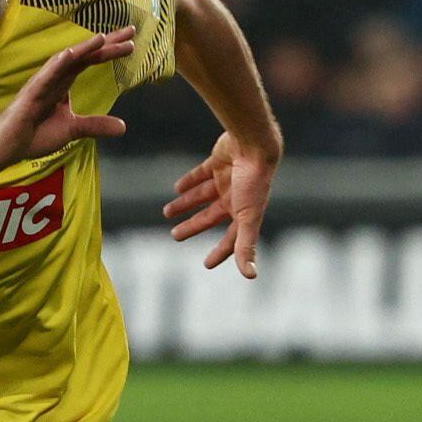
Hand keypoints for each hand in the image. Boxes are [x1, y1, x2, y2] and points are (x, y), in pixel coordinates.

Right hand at [0, 28, 132, 166]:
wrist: (8, 146)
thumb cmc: (35, 133)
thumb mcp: (73, 129)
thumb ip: (96, 125)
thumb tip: (123, 126)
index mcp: (65, 82)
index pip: (91, 61)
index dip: (109, 50)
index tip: (131, 41)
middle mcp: (56, 77)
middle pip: (84, 55)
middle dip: (106, 42)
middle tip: (130, 31)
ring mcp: (43, 83)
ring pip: (67, 61)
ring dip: (84, 49)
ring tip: (103, 38)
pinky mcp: (32, 93)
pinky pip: (46, 75)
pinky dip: (58, 64)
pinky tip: (71, 54)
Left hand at [161, 128, 278, 277]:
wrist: (254, 145)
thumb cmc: (254, 183)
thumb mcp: (248, 217)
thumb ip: (246, 245)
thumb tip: (251, 276)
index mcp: (244, 213)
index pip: (231, 239)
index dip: (220, 252)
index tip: (207, 264)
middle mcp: (235, 198)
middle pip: (210, 217)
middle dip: (193, 226)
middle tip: (175, 235)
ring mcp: (227, 180)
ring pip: (202, 196)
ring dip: (185, 204)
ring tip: (167, 212)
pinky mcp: (219, 162)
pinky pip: (201, 174)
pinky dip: (189, 181)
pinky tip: (177, 188)